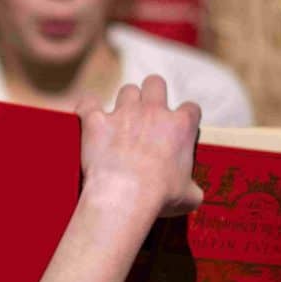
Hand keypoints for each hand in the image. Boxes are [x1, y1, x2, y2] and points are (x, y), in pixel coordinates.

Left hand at [79, 77, 201, 218]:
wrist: (125, 197)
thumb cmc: (160, 198)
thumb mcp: (189, 197)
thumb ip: (192, 187)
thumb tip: (192, 194)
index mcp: (181, 126)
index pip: (191, 109)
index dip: (185, 117)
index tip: (179, 129)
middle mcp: (154, 112)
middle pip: (155, 83)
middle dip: (152, 94)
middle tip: (148, 114)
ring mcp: (124, 113)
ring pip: (127, 90)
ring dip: (125, 103)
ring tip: (120, 121)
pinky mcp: (97, 121)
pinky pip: (88, 102)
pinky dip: (88, 109)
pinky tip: (89, 118)